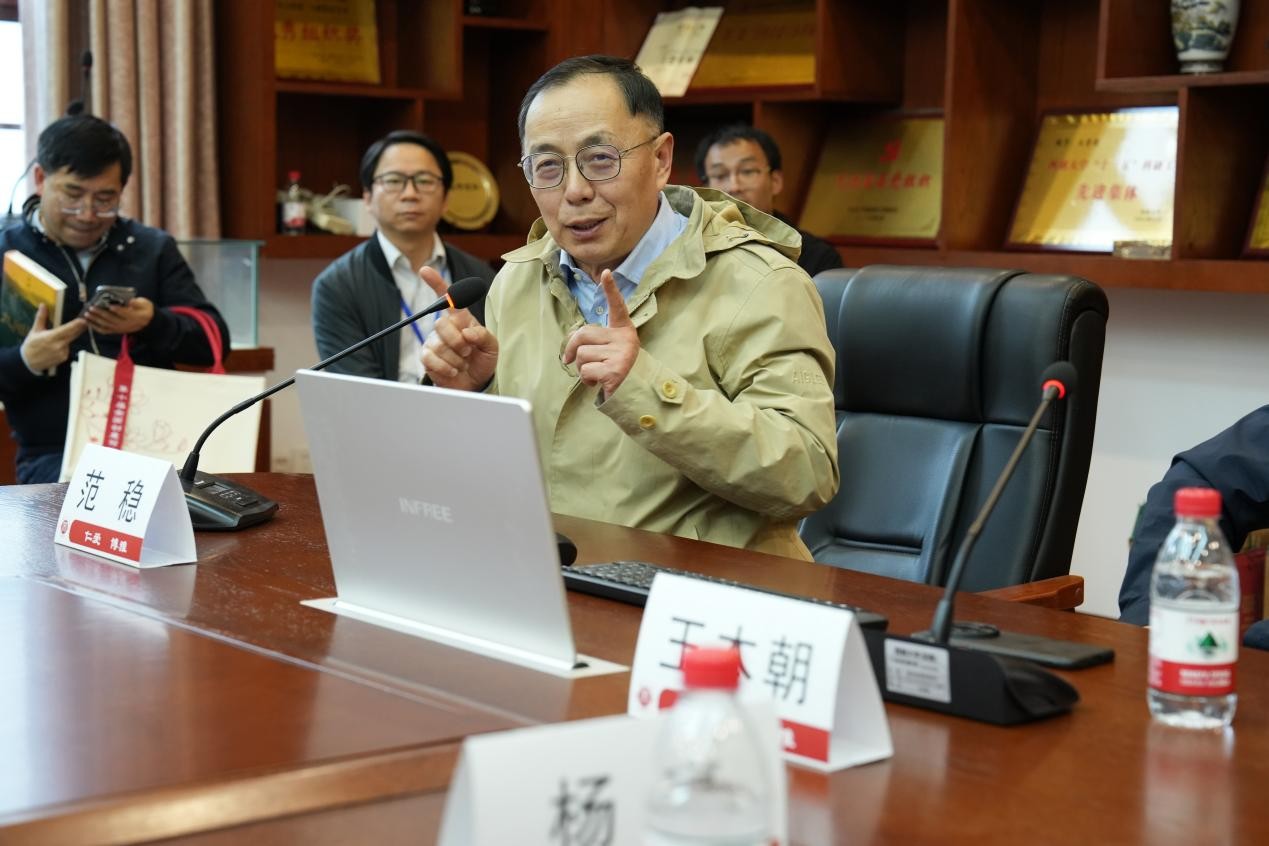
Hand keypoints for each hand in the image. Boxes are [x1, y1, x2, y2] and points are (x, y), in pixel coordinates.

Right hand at [20, 303, 87, 371]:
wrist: (28, 361)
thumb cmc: (31, 344)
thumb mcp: (35, 330)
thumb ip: (41, 317)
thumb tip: (43, 305)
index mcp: (50, 337)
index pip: (66, 330)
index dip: (75, 325)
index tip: (83, 320)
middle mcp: (58, 346)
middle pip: (72, 335)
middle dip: (79, 328)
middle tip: (85, 322)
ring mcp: (62, 353)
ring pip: (70, 341)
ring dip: (68, 338)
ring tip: (58, 338)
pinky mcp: (64, 358)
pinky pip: (68, 349)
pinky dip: (65, 345)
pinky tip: (57, 346)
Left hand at [83, 296, 154, 335]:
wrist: (146, 321)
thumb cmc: (143, 309)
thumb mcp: (144, 303)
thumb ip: (137, 302)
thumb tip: (130, 301)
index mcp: (136, 317)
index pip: (126, 313)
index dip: (118, 310)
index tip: (110, 305)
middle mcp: (127, 324)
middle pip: (113, 319)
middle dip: (101, 313)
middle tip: (92, 307)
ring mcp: (120, 328)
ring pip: (106, 325)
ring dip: (96, 320)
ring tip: (87, 314)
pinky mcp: (115, 330)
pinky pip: (104, 330)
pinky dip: (95, 327)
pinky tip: (88, 322)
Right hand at [418, 266, 498, 389]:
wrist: (475, 383)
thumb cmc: (482, 360)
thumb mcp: (492, 347)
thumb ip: (483, 335)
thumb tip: (467, 332)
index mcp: (461, 319)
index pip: (448, 298)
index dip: (436, 283)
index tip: (425, 270)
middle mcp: (445, 328)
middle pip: (441, 324)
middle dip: (457, 341)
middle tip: (468, 351)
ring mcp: (434, 342)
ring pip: (438, 344)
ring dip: (455, 358)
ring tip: (462, 364)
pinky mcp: (427, 358)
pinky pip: (430, 358)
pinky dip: (445, 367)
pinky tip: (453, 370)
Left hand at [562, 269, 638, 397]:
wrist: (633, 395)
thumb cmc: (615, 370)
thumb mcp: (606, 351)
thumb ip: (591, 343)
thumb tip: (567, 355)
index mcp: (624, 331)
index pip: (617, 306)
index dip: (611, 290)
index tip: (606, 273)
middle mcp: (625, 340)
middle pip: (583, 334)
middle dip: (573, 349)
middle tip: (576, 361)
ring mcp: (621, 355)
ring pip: (582, 355)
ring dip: (582, 369)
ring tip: (597, 374)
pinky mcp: (615, 372)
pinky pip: (585, 371)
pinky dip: (587, 380)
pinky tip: (599, 383)